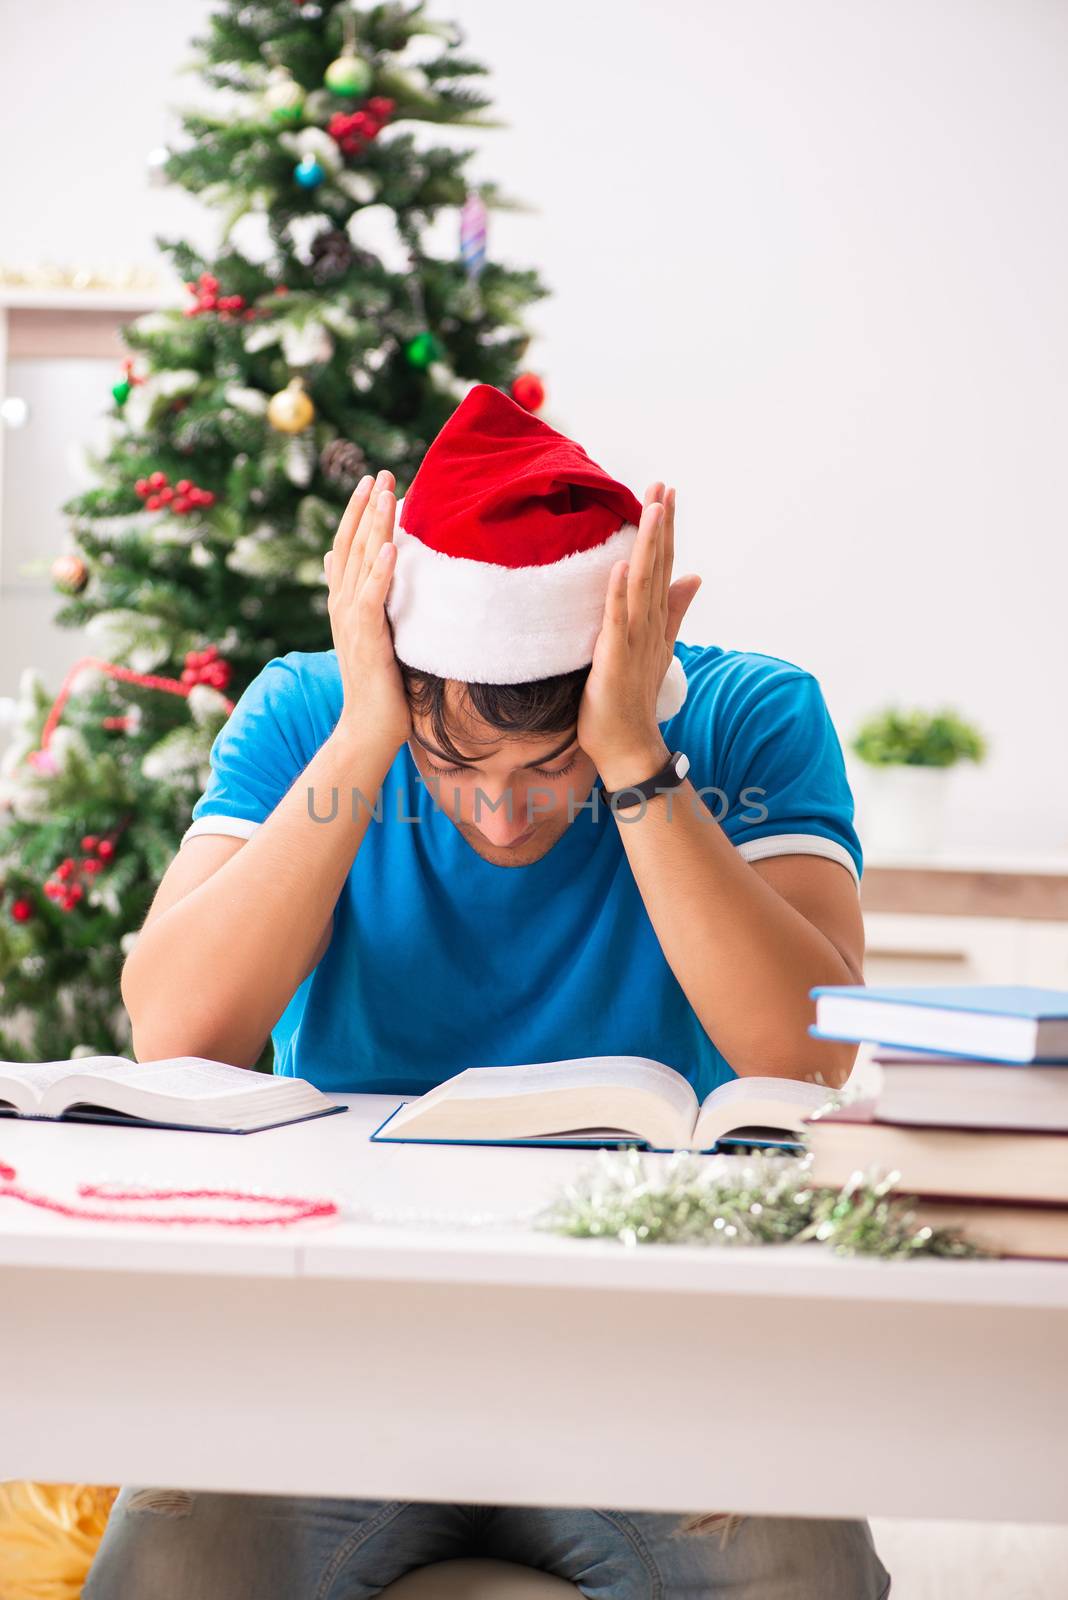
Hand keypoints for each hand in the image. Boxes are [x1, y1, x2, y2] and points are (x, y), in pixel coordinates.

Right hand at [324, 470, 410, 756]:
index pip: (346, 547)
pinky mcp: (366, 641)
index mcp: (344, 602)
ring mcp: (351, 623)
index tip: (372, 482)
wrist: (370, 728)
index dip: (357, 514)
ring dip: (372, 527)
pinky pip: (371, 599)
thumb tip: (340, 565)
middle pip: (351, 546)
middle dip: (366, 508)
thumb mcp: (370, 633)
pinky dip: (379, 572)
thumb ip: (361, 599)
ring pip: (359, 564)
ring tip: (385, 494)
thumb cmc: (379, 684)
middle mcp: (342, 607)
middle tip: (380, 473)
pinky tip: (389, 548)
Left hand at [577, 483, 700, 785]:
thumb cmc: (632, 698)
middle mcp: (649, 626)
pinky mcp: (614, 661)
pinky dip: (619, 595)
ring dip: (646, 548)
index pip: (663, 566)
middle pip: (657, 568)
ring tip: (650, 511)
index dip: (665, 530)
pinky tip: (620, 566)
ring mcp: (634, 643)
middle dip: (660, 527)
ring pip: (642, 587)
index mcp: (655, 621)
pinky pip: (616, 623)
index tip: (666, 493)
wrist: (628, 746)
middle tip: (663, 486)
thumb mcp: (655, 646)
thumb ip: (674, 610)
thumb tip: (693, 575)